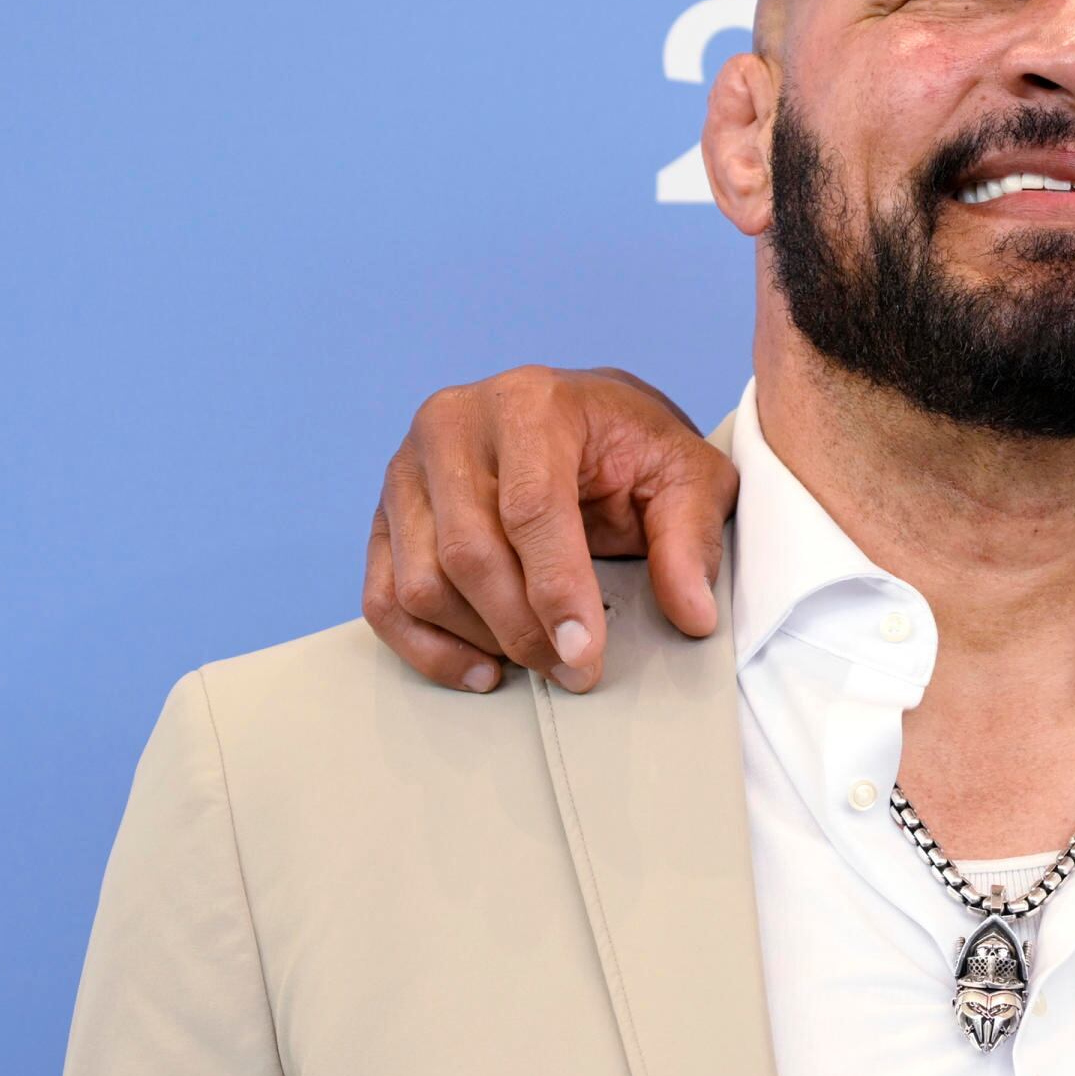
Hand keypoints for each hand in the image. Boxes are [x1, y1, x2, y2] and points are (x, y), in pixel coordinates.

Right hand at [363, 366, 735, 693]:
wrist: (581, 418)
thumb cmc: (632, 446)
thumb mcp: (687, 475)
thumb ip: (689, 539)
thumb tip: (691, 614)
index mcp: (529, 403)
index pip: (530, 508)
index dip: (557, 590)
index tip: (584, 654)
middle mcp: (453, 426)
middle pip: (467, 553)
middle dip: (522, 628)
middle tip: (574, 672)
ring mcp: (407, 470)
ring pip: (419, 583)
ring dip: (480, 639)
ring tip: (541, 662)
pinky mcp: (386, 515)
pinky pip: (383, 598)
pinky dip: (428, 647)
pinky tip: (484, 669)